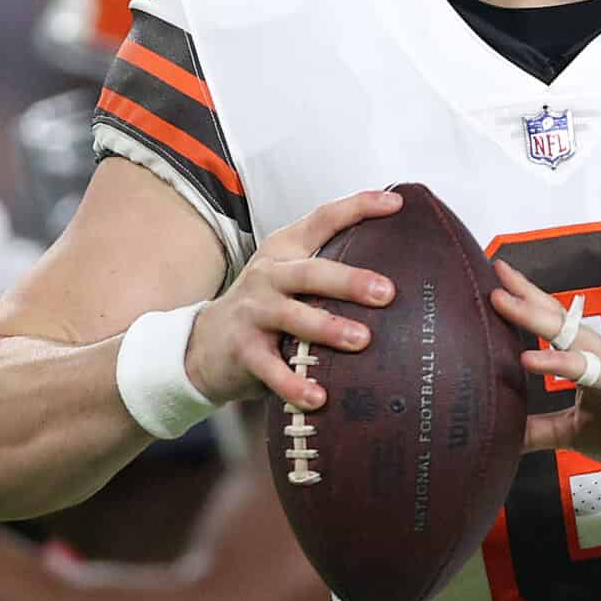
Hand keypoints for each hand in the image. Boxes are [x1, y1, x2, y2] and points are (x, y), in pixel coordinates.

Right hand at [183, 189, 400, 409]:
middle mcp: (269, 275)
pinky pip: (271, 368)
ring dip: (327, 328)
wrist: (203, 343)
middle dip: (349, 281)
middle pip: (310, 272)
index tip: (395, 203)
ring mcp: (254, 312)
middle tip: (387, 292)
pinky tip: (318, 397)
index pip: (323, 219)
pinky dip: (294, 383)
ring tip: (361, 341)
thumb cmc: (262, 307)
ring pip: (292, 316)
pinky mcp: (243, 350)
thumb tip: (397, 274)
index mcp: (286, 250)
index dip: (358, 207)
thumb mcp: (288, 275)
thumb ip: (328, 269)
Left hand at [488, 260, 600, 478]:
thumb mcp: (578, 431)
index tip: (494, 274)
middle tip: (498, 296)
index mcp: (593, 360)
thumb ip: (540, 429)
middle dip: (533, 316)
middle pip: (568, 336)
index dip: (525, 300)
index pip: (555, 324)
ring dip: (566, 364)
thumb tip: (499, 432)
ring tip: (531, 360)